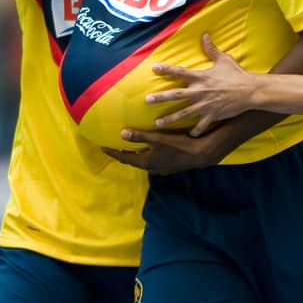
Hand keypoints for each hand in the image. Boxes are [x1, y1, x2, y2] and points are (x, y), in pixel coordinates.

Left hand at [101, 126, 236, 175]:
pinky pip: (152, 160)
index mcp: (146, 162)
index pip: (124, 158)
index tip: (102, 148)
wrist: (200, 154)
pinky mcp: (169, 166)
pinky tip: (149, 149)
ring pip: (143, 162)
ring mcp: (161, 168)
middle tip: (113, 147)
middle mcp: (151, 167)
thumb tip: (121, 134)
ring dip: (135, 155)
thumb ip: (140, 136)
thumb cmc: (178, 145)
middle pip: (133, 161)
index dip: (113, 152)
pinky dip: (146, 155)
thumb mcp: (157, 138)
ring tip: (129, 147)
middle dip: (122, 154)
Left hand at [146, 34, 254, 135]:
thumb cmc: (237, 74)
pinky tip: (188, 135)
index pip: (180, 72)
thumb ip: (211, 50)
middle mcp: (200, 91)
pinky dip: (195, 131)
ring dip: (170, 118)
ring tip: (157, 123)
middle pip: (176, 95)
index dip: (167, 69)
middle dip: (160, 97)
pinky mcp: (213, 115)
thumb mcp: (224, 59)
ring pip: (184, 113)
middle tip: (147, 100)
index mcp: (201, 77)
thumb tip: (204, 35)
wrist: (251, 91)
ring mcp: (206, 105)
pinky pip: (201, 126)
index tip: (154, 68)